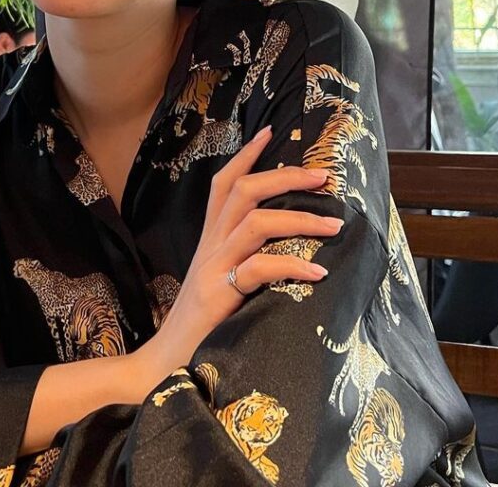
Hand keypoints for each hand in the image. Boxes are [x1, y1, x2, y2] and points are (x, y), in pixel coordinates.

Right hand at [139, 126, 342, 380]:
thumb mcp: (220, 282)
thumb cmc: (201, 325)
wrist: (163, 366)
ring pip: (255, 222)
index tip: (272, 131)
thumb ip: (242, 260)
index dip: (247, 155)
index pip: (224, 183)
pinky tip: (319, 272)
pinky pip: (259, 268)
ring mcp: (213, 268)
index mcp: (211, 239)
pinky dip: (293, 265)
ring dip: (299, 217)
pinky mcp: (219, 295)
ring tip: (335, 224)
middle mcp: (211, 246)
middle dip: (285, 176)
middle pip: (243, 190)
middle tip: (323, 175)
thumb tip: (285, 246)